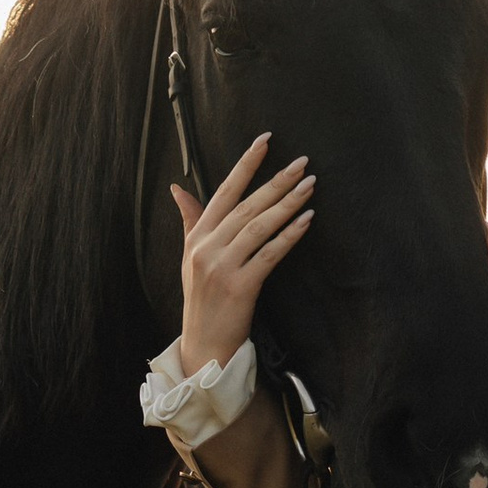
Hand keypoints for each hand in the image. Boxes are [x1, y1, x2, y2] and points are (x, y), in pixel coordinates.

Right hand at [171, 136, 314, 368]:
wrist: (204, 346)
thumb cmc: (201, 300)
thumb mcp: (189, 257)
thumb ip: (190, 221)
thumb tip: (178, 189)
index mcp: (197, 236)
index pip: (223, 191)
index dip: (245, 164)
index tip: (266, 141)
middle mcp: (206, 247)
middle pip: (246, 205)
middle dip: (276, 181)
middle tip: (302, 162)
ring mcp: (221, 267)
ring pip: (258, 226)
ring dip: (287, 204)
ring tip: (310, 186)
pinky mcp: (240, 287)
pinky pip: (269, 254)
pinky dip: (289, 235)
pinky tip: (307, 220)